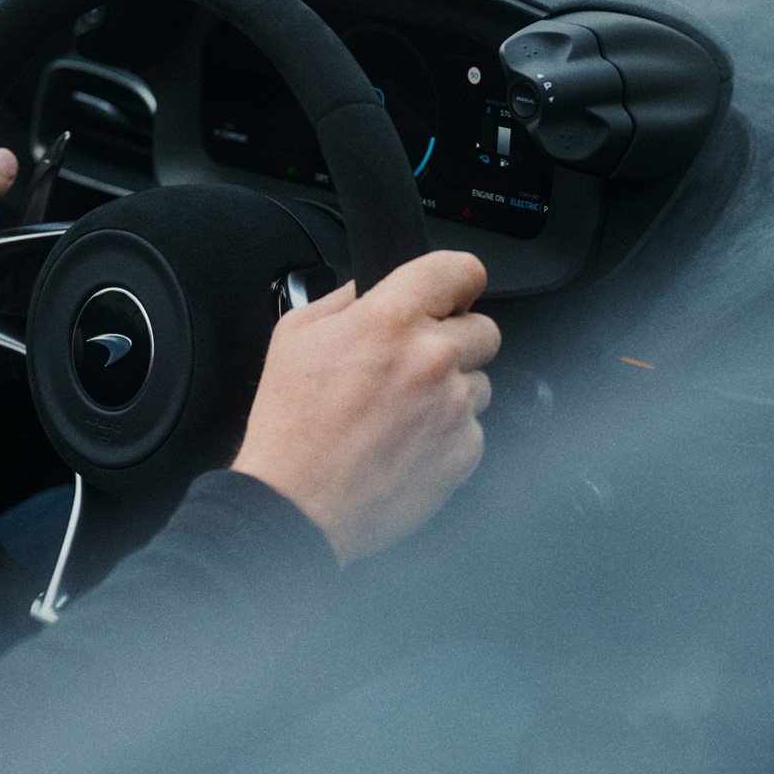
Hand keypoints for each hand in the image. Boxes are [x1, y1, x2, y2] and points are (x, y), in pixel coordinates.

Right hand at [231, 251, 499, 567]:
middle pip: (484, 329)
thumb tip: (372, 289)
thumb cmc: (290, 426)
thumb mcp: (295, 336)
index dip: (457, 282)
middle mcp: (432, 357)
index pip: (461, 270)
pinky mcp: (464, 450)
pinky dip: (447, 436)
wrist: (295, 503)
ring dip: (451, 393)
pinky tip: (405, 446)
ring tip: (400, 416)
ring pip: (479, 383)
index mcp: (391, 318)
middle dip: (454, 342)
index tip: (451, 295)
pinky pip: (472, 430)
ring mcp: (454, 406)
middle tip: (413, 368)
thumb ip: (343, 300)